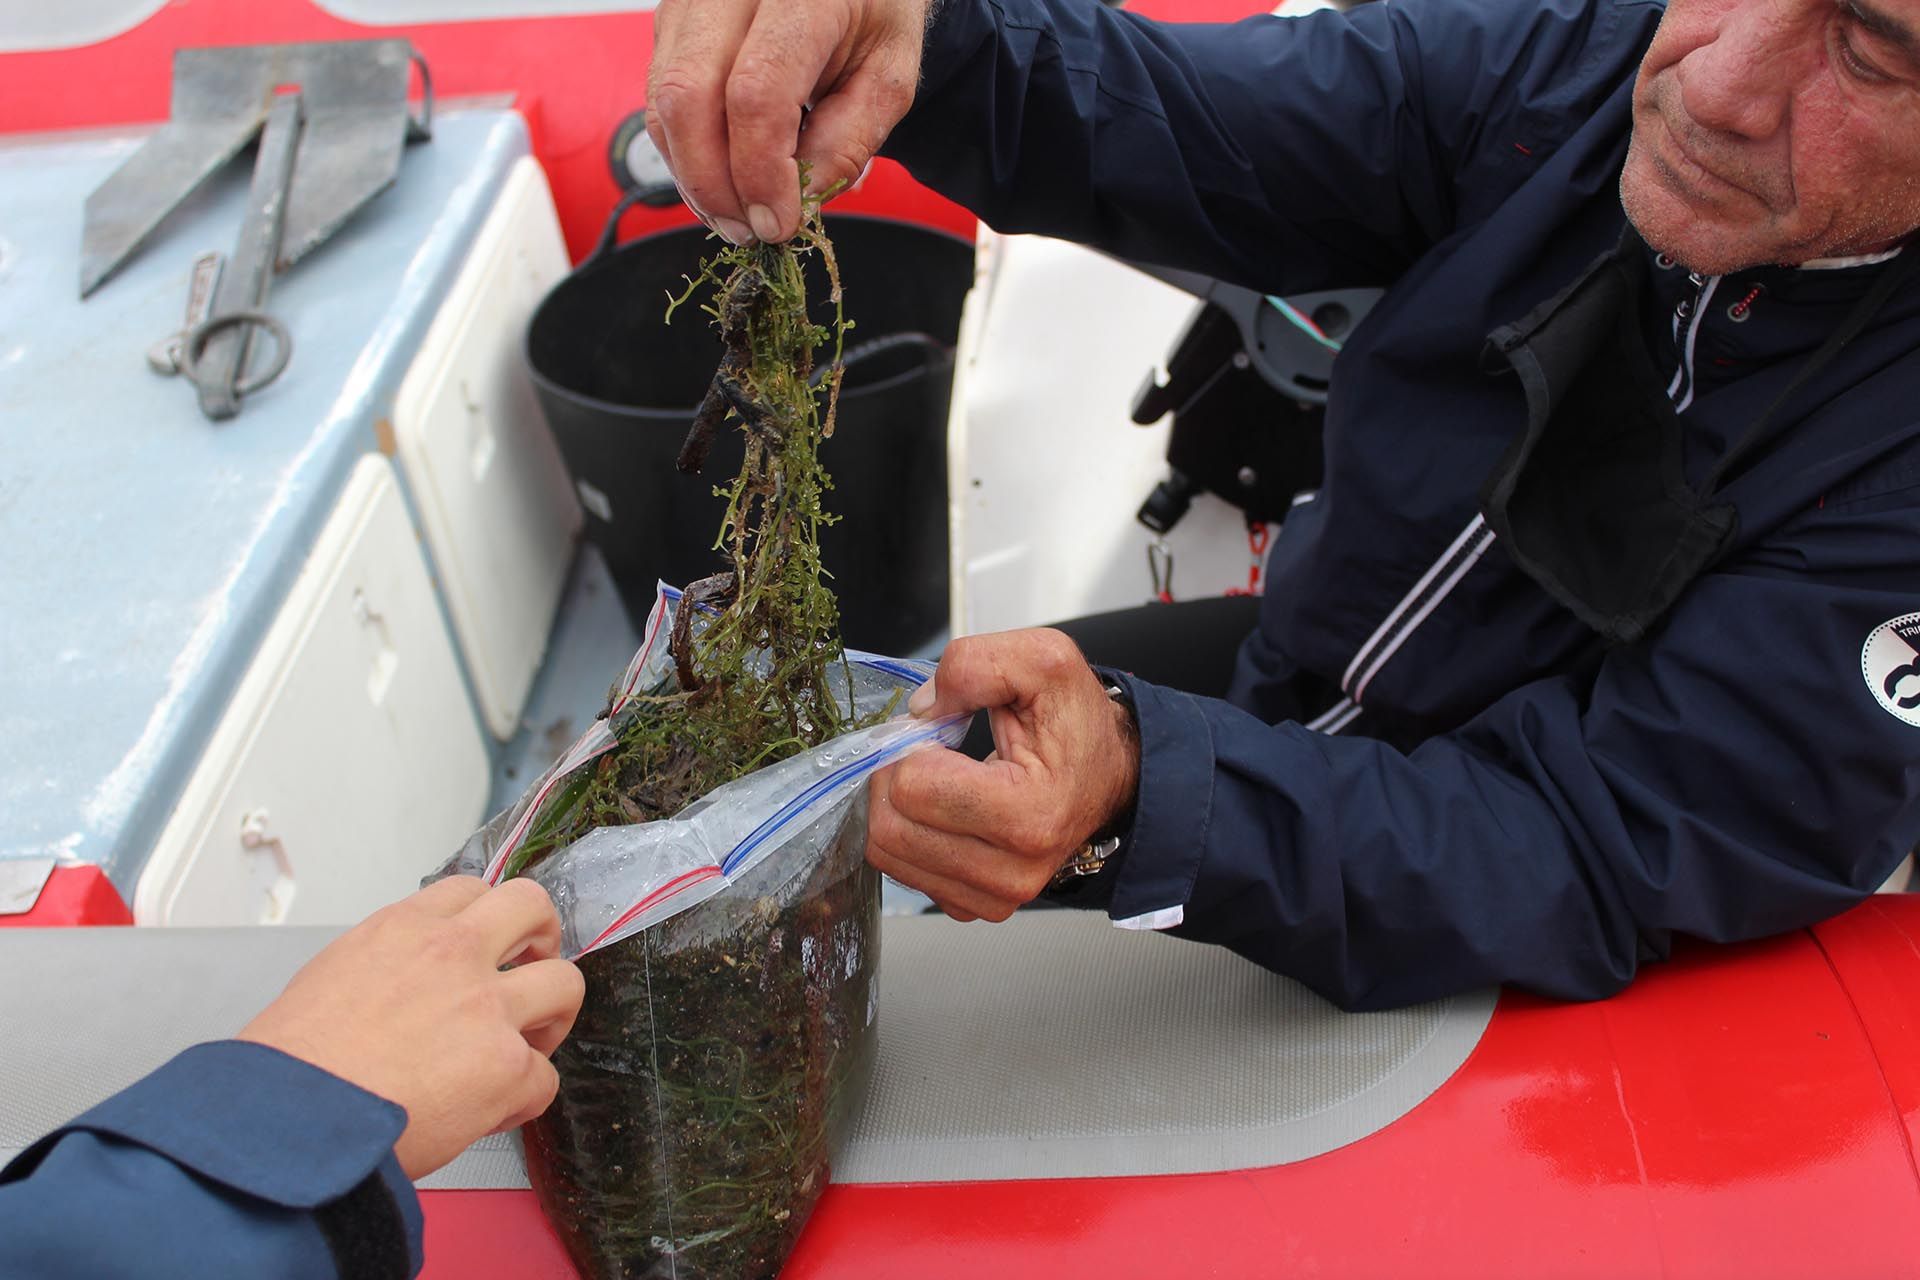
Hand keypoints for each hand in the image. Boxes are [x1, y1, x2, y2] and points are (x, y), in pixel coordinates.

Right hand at [237, 877, 585, 1179]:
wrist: (288, 1121)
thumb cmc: (291, 1066)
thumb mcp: (329, 976)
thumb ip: (388, 965)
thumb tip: (410, 988)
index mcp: (405, 929)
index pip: (471, 890)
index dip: (486, 919)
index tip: (488, 944)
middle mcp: (455, 956)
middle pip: (534, 907)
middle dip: (542, 937)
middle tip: (531, 970)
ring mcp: (488, 1010)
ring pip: (566, 984)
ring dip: (553, 1016)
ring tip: (526, 1044)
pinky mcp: (506, 1068)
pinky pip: (545, 1078)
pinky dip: (525, 1098)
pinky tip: (494, 1112)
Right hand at [646, 0, 934, 243]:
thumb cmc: (871, 15)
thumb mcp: (888, 78)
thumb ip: (848, 139)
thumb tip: (793, 201)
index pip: (755, 93)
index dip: (759, 173)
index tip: (779, 223)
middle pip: (688, 97)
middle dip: (713, 183)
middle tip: (747, 231)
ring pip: (663, 102)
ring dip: (694, 174)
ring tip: (735, 213)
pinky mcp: (670, 17)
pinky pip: (659, 97)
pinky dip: (685, 151)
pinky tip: (720, 178)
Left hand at [866, 630, 1138, 921]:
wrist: (1108, 774)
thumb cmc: (1077, 723)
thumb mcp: (1044, 661)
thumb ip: (975, 665)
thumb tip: (921, 709)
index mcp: (1030, 813)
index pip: (912, 787)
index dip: (909, 746)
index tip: (938, 731)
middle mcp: (1013, 870)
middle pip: (889, 829)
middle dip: (891, 778)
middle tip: (925, 753)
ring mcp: (995, 896)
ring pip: (887, 855)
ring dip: (894, 808)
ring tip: (934, 779)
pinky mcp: (977, 905)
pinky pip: (904, 873)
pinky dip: (909, 836)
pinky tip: (941, 810)